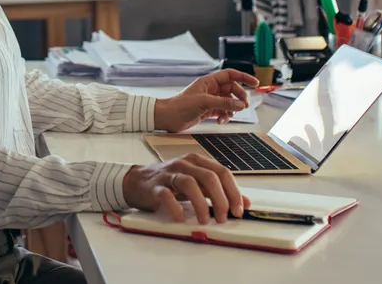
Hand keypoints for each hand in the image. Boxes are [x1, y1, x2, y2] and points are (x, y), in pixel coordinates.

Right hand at [123, 154, 251, 223]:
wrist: (136, 181)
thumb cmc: (170, 183)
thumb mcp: (197, 183)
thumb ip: (219, 191)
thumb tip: (245, 203)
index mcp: (197, 162)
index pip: (222, 172)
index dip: (234, 192)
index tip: (239, 211)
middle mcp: (184, 164)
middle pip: (209, 177)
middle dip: (221, 199)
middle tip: (223, 218)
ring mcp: (168, 174)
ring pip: (189, 183)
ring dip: (201, 204)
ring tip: (204, 220)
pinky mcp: (154, 186)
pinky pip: (166, 195)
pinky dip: (175, 207)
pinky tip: (180, 217)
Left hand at [154, 69, 258, 131]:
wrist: (168, 118)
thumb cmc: (180, 105)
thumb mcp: (204, 102)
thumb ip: (224, 102)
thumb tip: (240, 104)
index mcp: (208, 82)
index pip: (230, 75)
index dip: (243, 77)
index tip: (255, 83)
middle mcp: (210, 89)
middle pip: (232, 89)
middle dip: (239, 97)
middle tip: (244, 105)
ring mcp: (210, 100)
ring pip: (229, 101)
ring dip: (232, 108)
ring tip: (230, 115)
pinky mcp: (208, 110)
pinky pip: (223, 110)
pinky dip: (225, 115)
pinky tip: (221, 120)